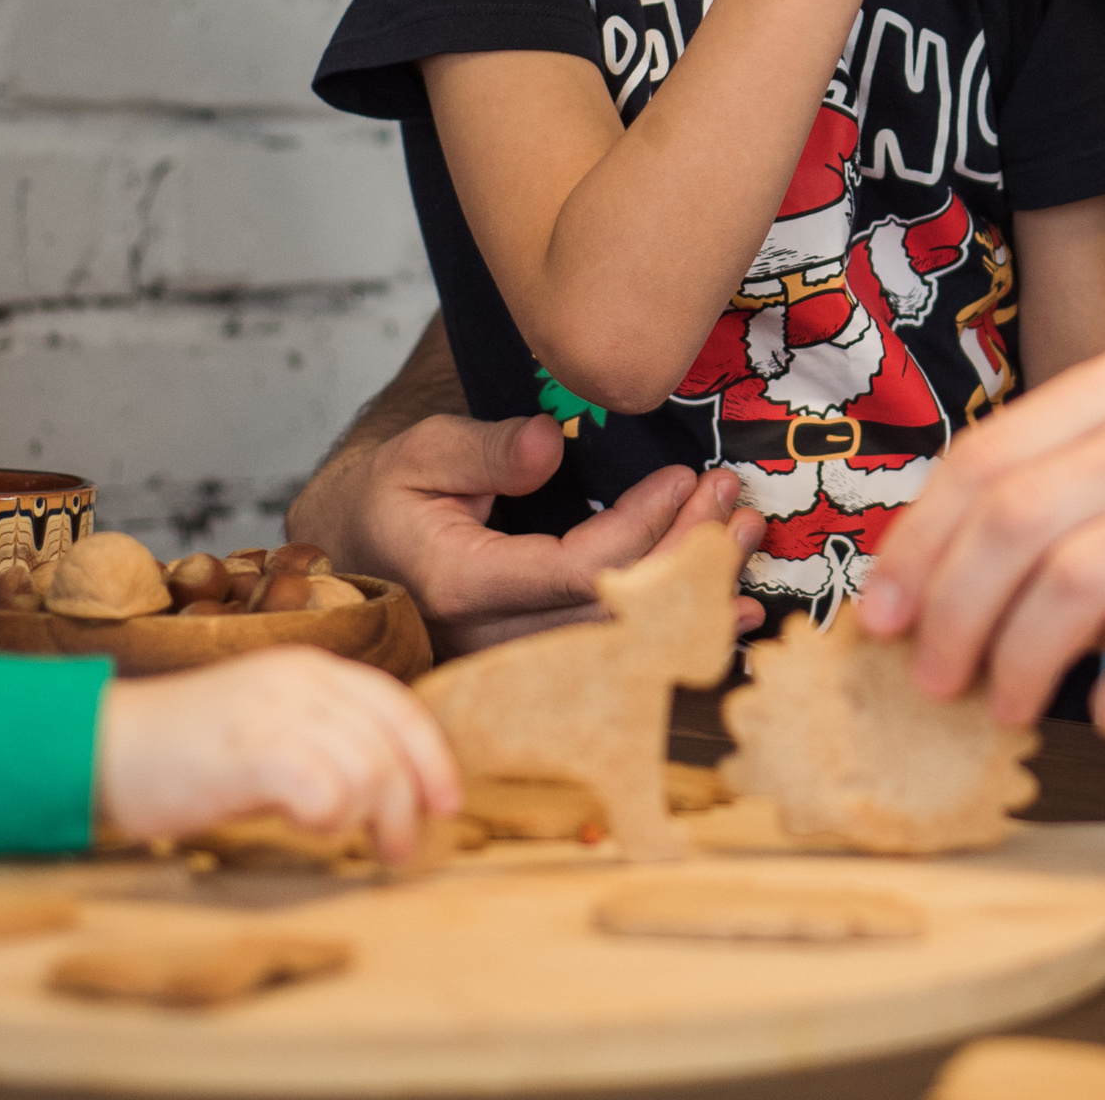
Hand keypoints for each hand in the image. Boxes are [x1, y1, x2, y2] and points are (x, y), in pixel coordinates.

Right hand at [97, 649, 461, 861]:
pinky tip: (311, 828)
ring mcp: (276, 711)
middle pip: (390, 741)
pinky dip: (331, 815)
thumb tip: (385, 788)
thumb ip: (323, 739)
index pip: (398, 704)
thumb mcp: (270, 727)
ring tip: (350, 842)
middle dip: (408, 802)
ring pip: (367, 766)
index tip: (446, 802)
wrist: (103, 747)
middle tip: (399, 850)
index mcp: (312, 669)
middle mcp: (302, 680)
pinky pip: (324, 786)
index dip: (431, 755)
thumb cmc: (187, 751)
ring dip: (370, 817)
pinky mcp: (249, 750)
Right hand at [289, 409, 765, 656]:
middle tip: (736, 504)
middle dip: (685, 558)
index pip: (575, 570)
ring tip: (747, 544)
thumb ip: (485, 450)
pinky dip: (677, 627)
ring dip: (692, 594)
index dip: (640, 528)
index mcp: (462, 584)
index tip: (684, 478)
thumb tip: (551, 444)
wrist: (357, 548)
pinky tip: (733, 613)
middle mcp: (492, 639)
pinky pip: (615, 651)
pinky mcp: (535, 660)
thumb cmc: (391, 495)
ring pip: (620, 639)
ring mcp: (514, 659)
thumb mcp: (423, 453)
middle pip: (611, 612)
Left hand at [861, 344, 1104, 739]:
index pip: (988, 457)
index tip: (880, 613)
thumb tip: (915, 589)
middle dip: (954, 611)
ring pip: (1074, 581)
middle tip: (933, 678)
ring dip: (1020, 663)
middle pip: (1017, 518)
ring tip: (1009, 706)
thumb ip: (1048, 510)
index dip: (918, 543)